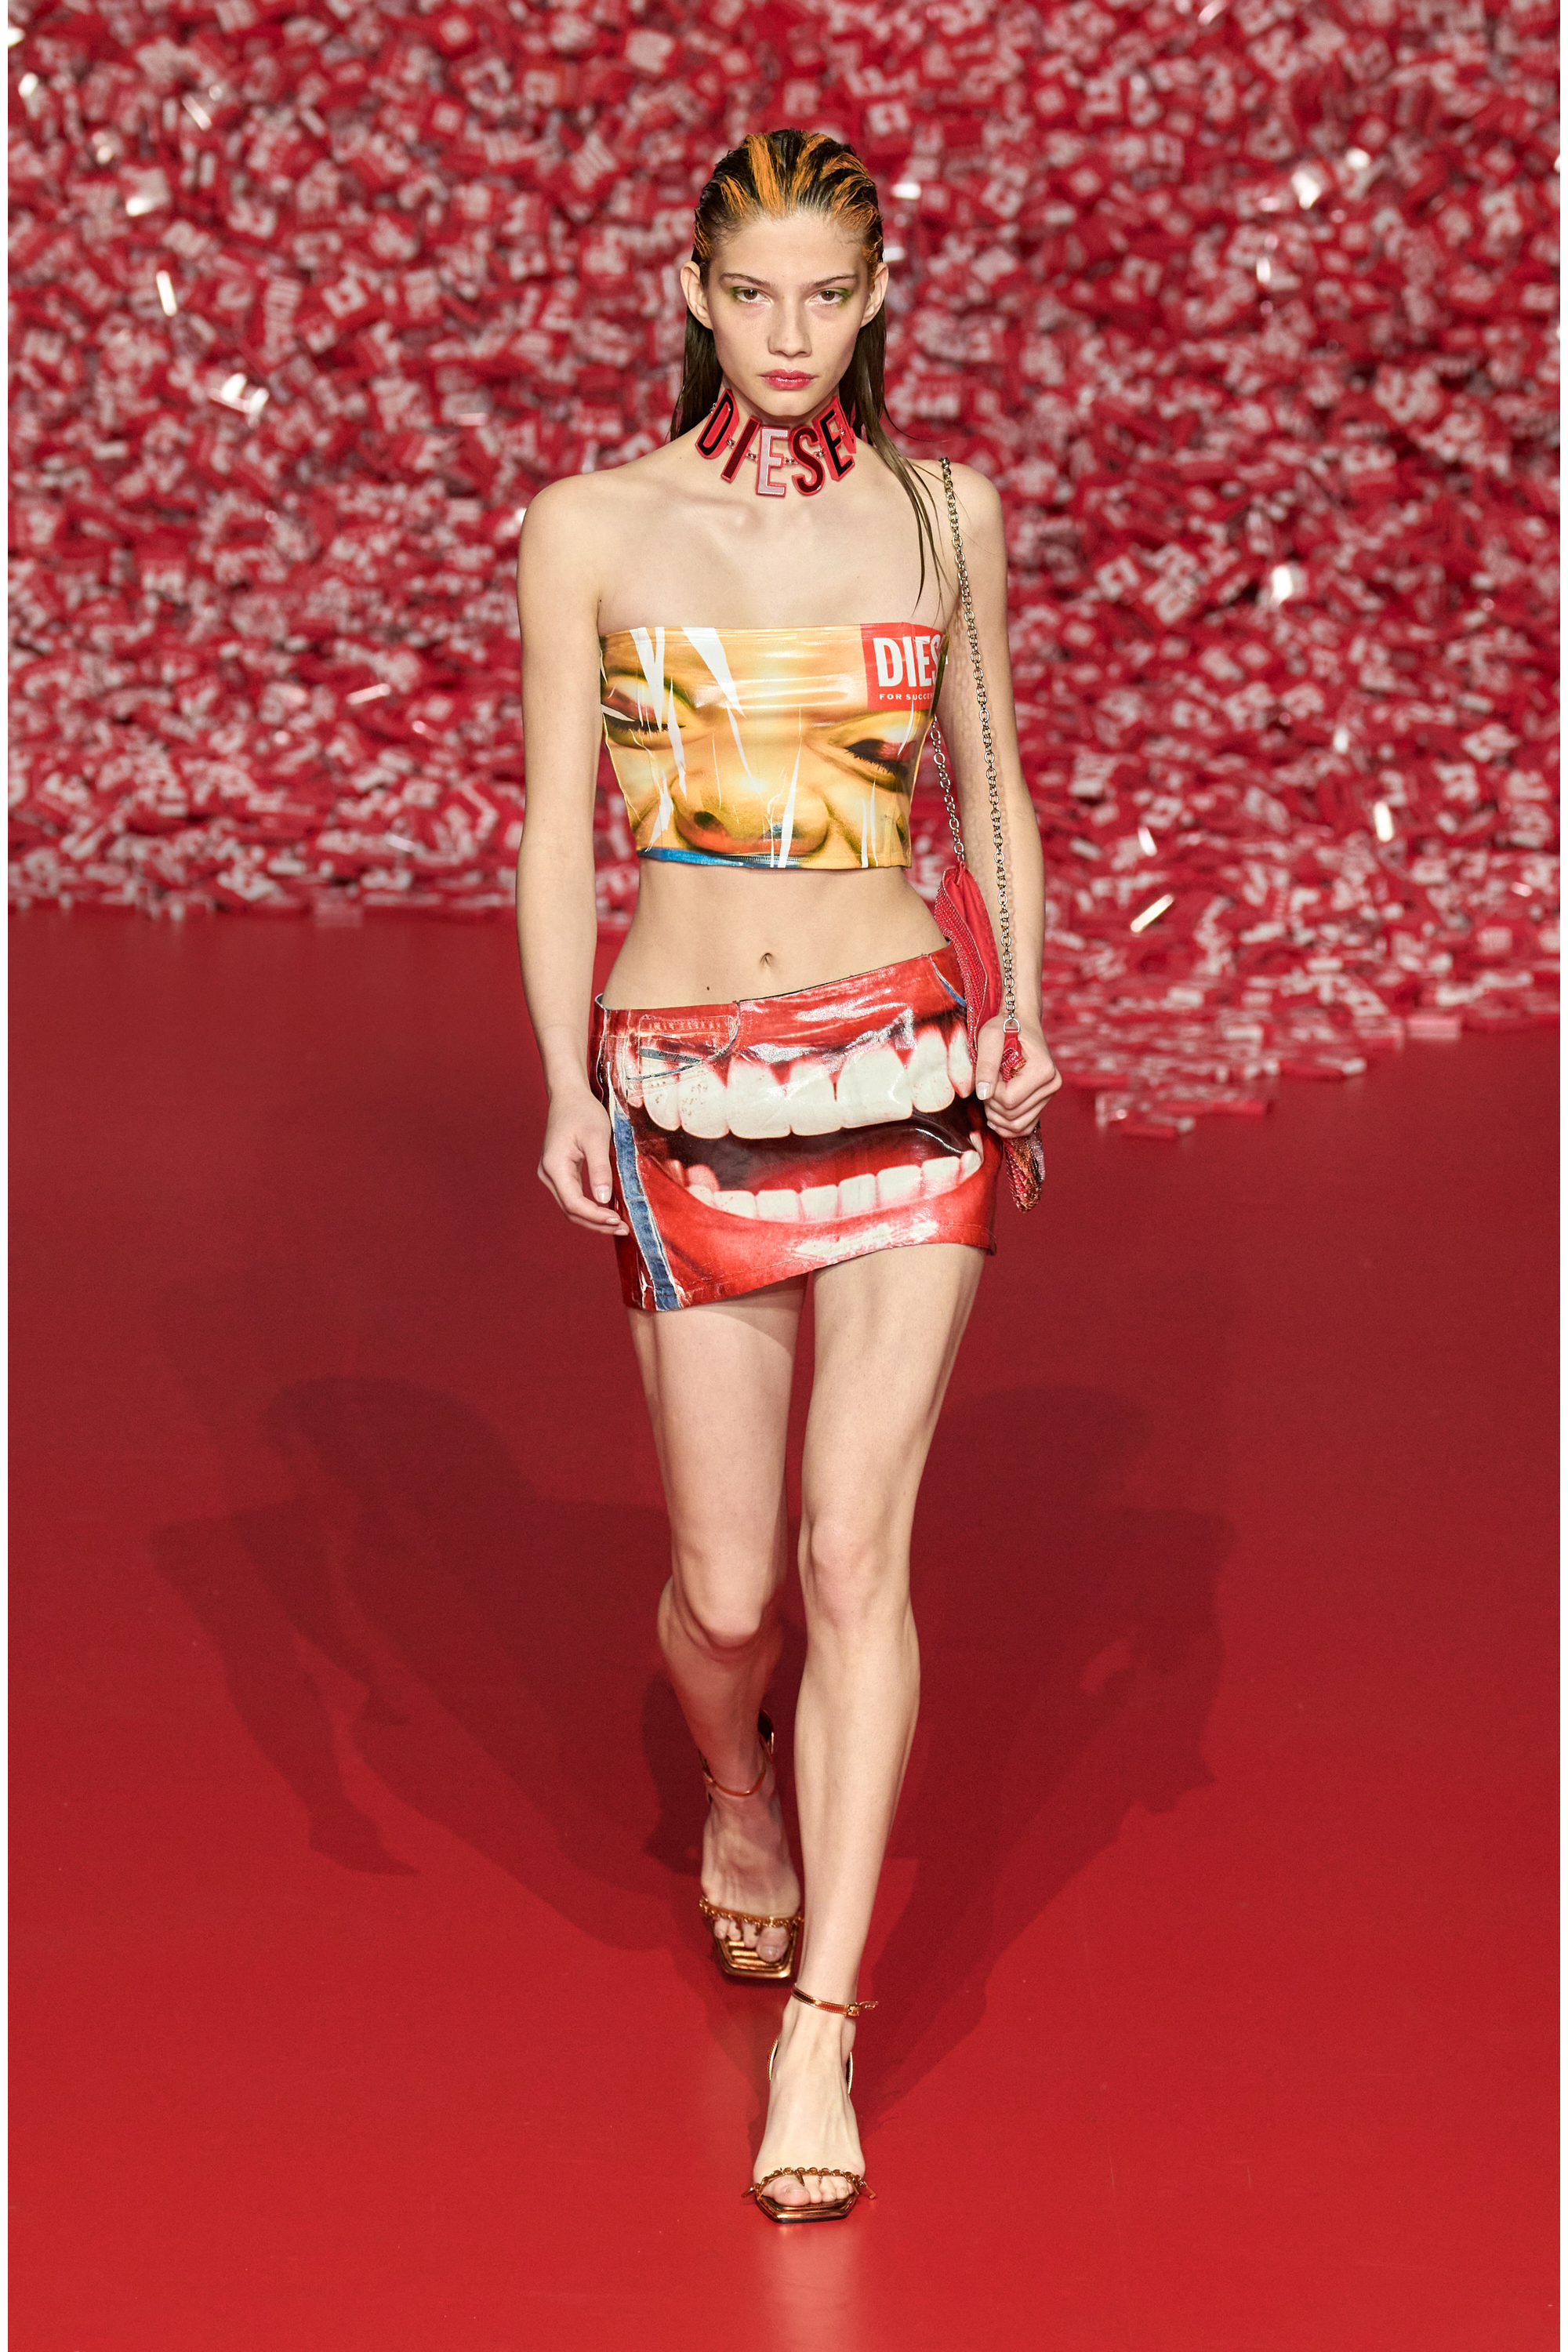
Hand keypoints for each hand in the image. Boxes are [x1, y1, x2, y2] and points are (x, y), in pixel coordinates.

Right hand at [538, 1088, 629, 1235]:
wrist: (569, 1096)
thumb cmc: (583, 1112)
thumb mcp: (597, 1138)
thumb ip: (600, 1169)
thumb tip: (603, 1200)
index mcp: (554, 1166)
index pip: (573, 1203)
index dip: (596, 1216)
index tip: (617, 1220)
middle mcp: (547, 1174)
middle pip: (570, 1210)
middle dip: (596, 1223)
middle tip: (622, 1229)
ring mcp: (551, 1174)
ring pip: (570, 1207)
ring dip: (593, 1218)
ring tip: (617, 1224)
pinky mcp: (558, 1172)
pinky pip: (572, 1197)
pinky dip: (589, 1207)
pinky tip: (607, 1210)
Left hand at [973, 1015, 1062, 1135]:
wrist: (1020, 1023)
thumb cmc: (1004, 1027)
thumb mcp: (989, 1038)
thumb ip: (985, 1065)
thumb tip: (983, 1095)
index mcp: (1043, 1070)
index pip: (1009, 1100)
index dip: (990, 1092)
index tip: (987, 1073)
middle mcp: (1052, 1085)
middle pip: (1012, 1115)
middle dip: (991, 1104)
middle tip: (987, 1082)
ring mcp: (1049, 1095)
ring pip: (1018, 1125)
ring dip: (996, 1116)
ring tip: (991, 1093)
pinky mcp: (1043, 1102)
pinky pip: (1025, 1127)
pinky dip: (1007, 1126)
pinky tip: (995, 1112)